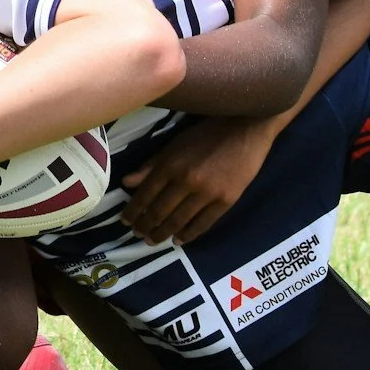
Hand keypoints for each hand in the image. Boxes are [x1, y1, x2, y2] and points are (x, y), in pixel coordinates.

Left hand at [118, 115, 280, 243]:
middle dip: (145, 226)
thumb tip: (127, 183)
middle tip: (137, 235)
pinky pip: (204, 223)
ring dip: (163, 233)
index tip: (125, 221)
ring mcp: (207, 193)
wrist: (245, 128)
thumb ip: (151, 165)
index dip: (133, 211)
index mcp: (170, 165)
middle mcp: (186, 181)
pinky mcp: (226, 201)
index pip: (146, 194)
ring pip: (179, 221)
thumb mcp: (174, 145)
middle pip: (160, 211)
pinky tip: (179, 240)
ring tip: (152, 241)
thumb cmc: (206, 134)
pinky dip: (189, 234)